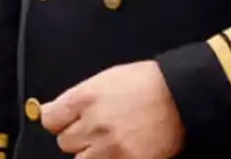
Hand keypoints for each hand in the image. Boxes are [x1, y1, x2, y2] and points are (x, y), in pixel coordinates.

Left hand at [40, 60, 184, 157]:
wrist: (180, 96)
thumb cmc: (145, 83)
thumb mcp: (106, 79)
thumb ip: (78, 98)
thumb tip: (51, 111)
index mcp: (86, 98)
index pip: (50, 120)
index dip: (58, 120)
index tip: (64, 121)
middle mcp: (94, 124)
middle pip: (64, 142)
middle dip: (77, 136)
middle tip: (95, 128)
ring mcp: (110, 147)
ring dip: (91, 153)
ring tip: (109, 141)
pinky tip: (121, 149)